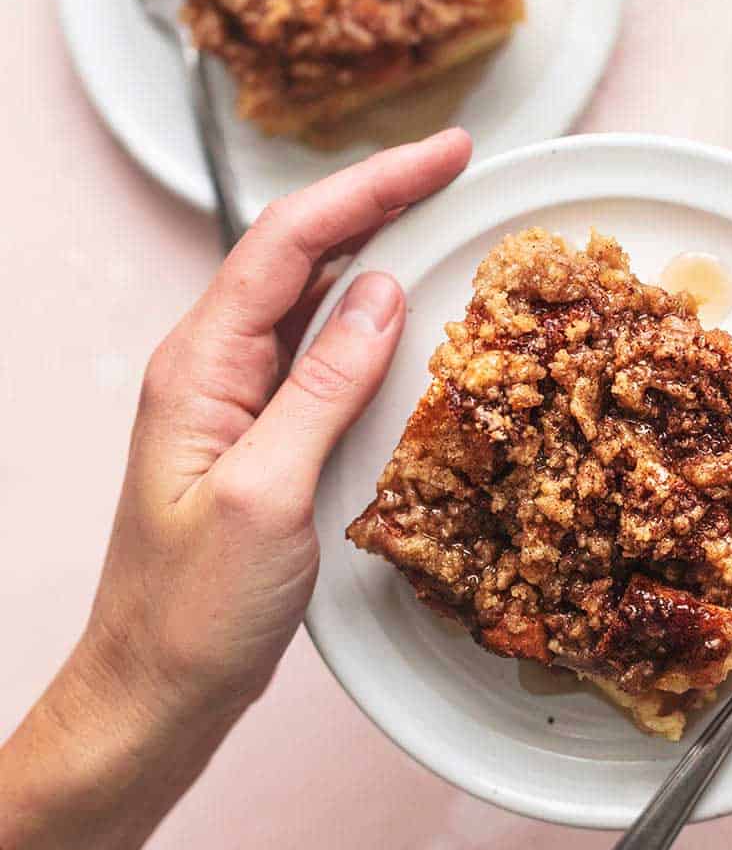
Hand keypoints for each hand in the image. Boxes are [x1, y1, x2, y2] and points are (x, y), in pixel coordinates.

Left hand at [0, 131, 469, 849]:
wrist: (155, 692)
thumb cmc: (191, 612)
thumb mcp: (265, 496)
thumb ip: (323, 389)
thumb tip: (382, 295)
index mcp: (199, 365)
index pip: (289, 241)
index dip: (369, 186)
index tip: (443, 156)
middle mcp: (213, 367)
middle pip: (299, 250)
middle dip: (379, 196)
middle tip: (458, 165)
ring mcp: (236, 399)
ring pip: (312, 294)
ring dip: (376, 244)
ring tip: (444, 212)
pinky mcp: (264, 434)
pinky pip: (321, 351)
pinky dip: (371, 315)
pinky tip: (407, 310)